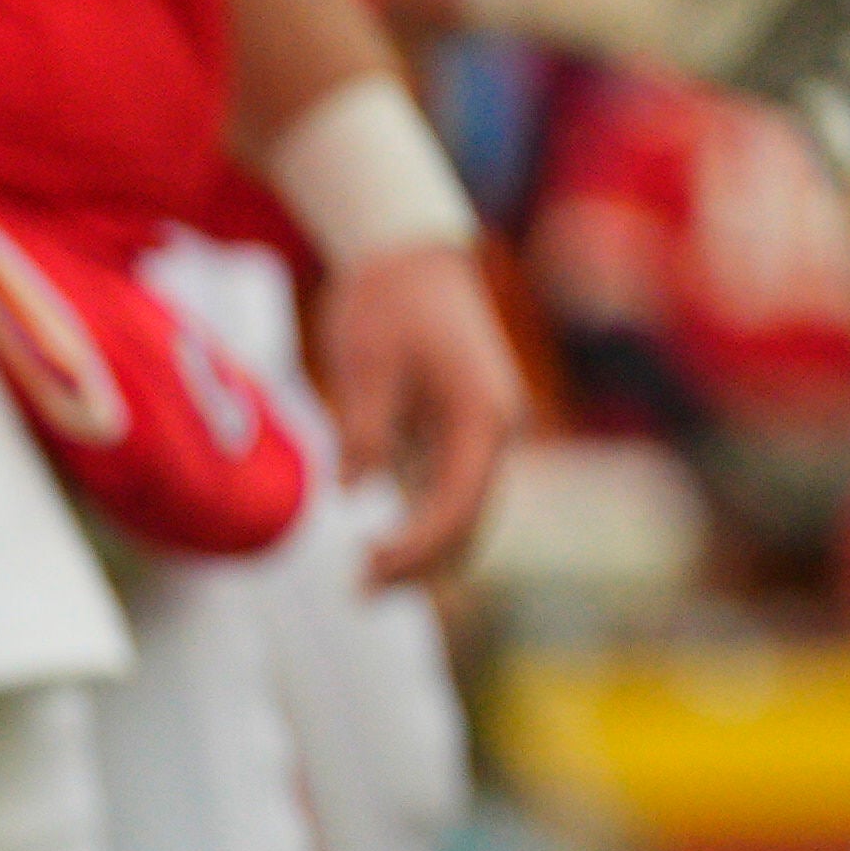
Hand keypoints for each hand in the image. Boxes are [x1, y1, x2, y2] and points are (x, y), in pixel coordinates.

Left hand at [309, 239, 522, 585]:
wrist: (412, 256)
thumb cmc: (388, 301)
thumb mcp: (366, 362)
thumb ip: (365, 428)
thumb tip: (353, 491)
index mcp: (482, 415)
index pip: (456, 505)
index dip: (413, 548)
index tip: (363, 570)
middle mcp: (496, 431)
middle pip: (470, 522)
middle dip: (419, 565)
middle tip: (356, 594)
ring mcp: (483, 433)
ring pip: (465, 514)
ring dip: (424, 553)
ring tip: (366, 585)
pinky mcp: (461, 432)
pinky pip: (451, 494)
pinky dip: (423, 527)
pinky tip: (382, 551)